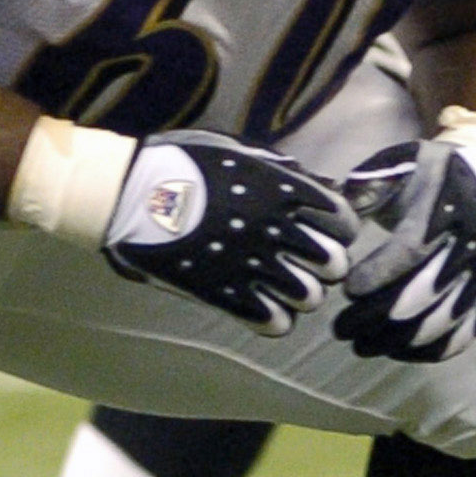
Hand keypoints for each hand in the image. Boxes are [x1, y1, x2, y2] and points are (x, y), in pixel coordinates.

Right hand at [99, 130, 355, 332]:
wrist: (132, 195)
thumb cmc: (182, 165)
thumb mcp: (238, 153)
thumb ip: (279, 172)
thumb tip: (311, 183)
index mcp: (283, 192)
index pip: (343, 222)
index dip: (337, 230)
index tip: (322, 231)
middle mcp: (277, 230)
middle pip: (335, 263)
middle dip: (324, 265)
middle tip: (302, 263)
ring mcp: (254, 265)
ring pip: (311, 297)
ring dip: (301, 293)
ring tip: (281, 288)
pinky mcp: (228, 296)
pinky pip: (277, 323)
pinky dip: (274, 318)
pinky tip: (260, 307)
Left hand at [334, 138, 475, 362]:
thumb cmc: (428, 173)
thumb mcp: (398, 164)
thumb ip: (367, 186)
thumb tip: (338, 212)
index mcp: (447, 204)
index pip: (412, 249)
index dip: (378, 273)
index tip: (348, 288)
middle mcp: (473, 240)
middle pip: (427, 290)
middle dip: (379, 316)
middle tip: (340, 329)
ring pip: (445, 317)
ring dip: (400, 340)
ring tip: (361, 345)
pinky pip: (465, 331)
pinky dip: (432, 349)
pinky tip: (398, 352)